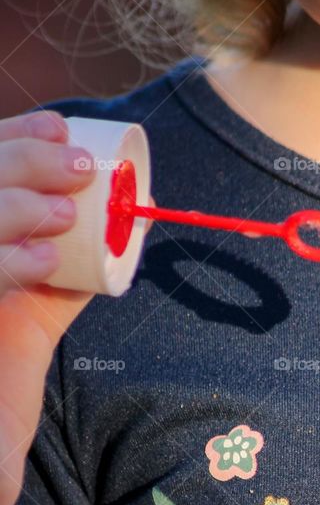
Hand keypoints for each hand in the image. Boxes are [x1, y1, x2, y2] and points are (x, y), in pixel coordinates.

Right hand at [0, 110, 153, 504]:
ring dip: (12, 203)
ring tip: (63, 216)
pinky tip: (46, 261)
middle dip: (21, 159)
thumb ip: (66, 268)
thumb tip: (123, 218)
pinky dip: (8, 260)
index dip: (13, 135)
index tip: (62, 128)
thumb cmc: (3, 377)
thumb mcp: (37, 309)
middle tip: (77, 167)